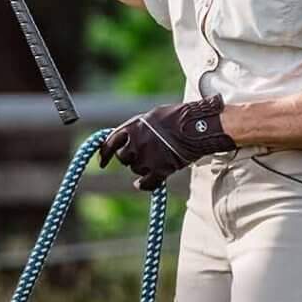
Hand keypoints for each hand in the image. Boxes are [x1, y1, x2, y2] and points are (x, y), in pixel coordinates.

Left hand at [97, 94, 234, 188]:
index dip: (105, 154)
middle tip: (143, 153)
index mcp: (132, 127)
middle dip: (129, 158)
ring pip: (136, 169)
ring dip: (143, 167)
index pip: (110, 143)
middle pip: (123, 158)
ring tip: (158, 157)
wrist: (199, 126)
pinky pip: (146, 183)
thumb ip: (137, 128)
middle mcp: (136, 143)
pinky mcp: (161, 170)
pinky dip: (143, 185)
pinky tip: (141, 184)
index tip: (102, 162)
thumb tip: (126, 137)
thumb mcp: (151, 117)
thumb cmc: (178, 117)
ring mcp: (147, 157)